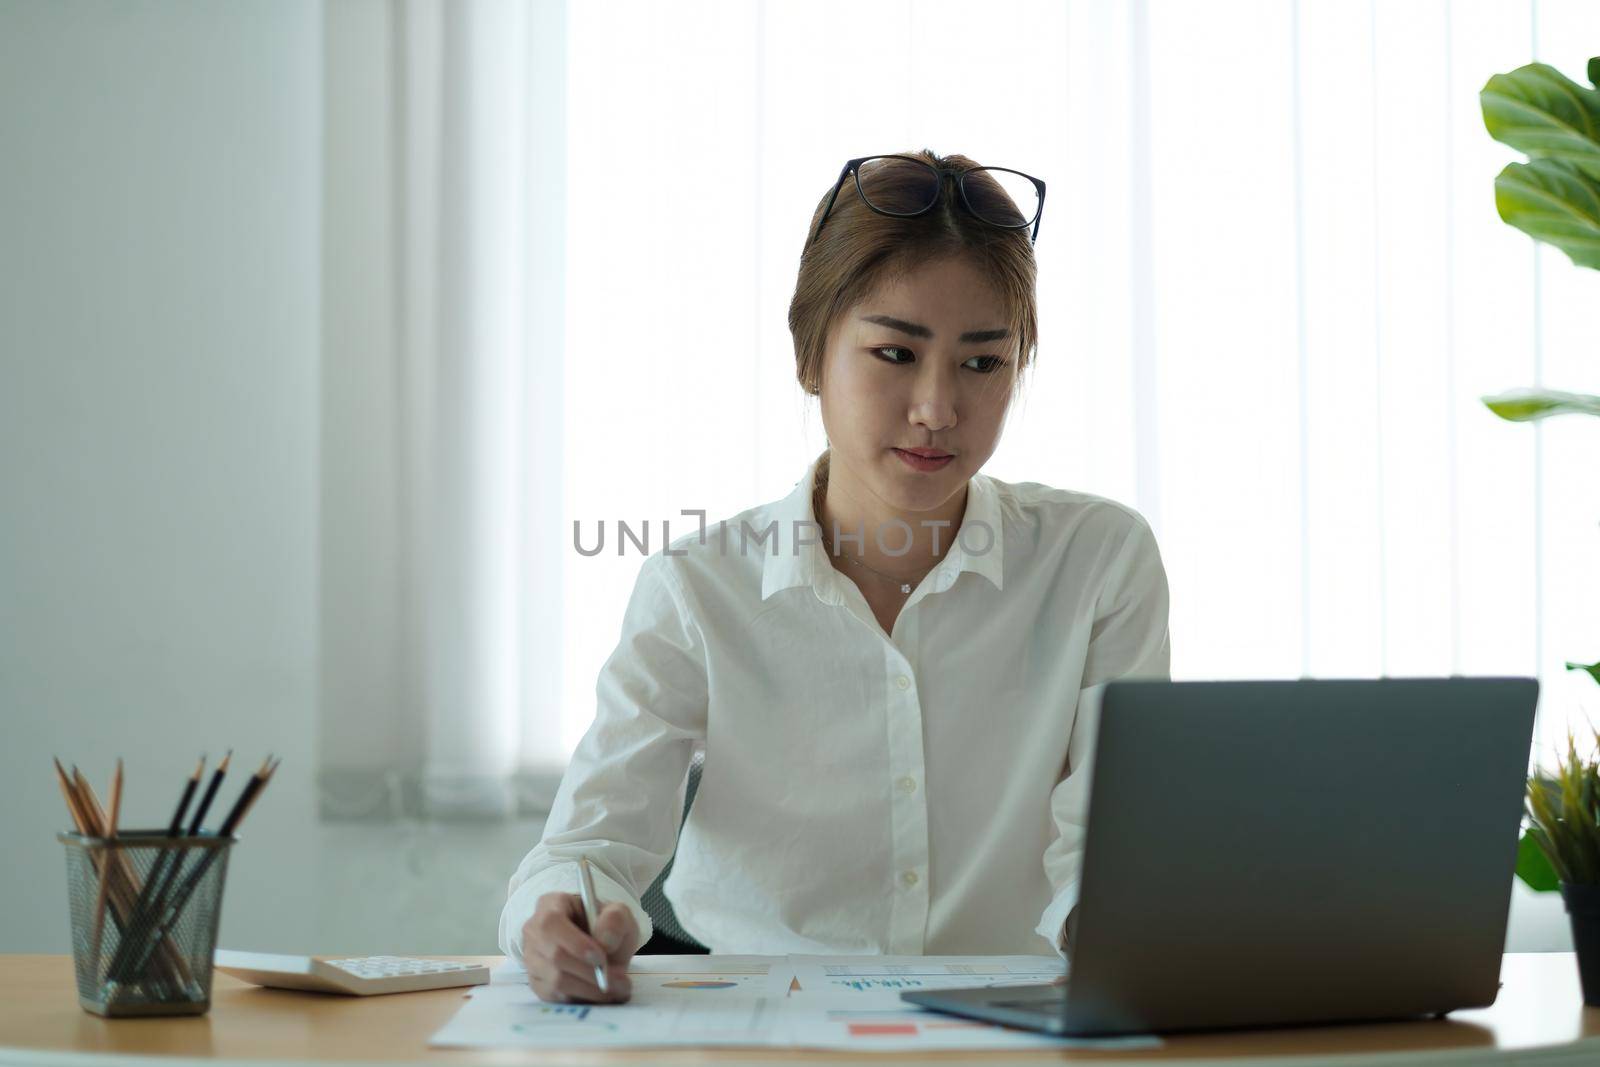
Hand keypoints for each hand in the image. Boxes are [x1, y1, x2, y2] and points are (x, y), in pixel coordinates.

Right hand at [521, 891, 638, 1003]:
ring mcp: (532, 958)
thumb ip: (616, 919)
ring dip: (590, 989)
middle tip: (620, 980)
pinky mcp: (536, 982)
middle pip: (554, 956)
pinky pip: (555, 996)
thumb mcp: (620, 914)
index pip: (552, 923)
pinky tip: (602, 995)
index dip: (575, 943)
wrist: (602, 947)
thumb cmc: (605, 926)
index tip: (601, 958)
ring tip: (619, 989)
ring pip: (556, 980)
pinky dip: (582, 998)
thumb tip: (605, 941)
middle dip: (590, 972)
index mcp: (551, 905)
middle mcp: (534, 931)